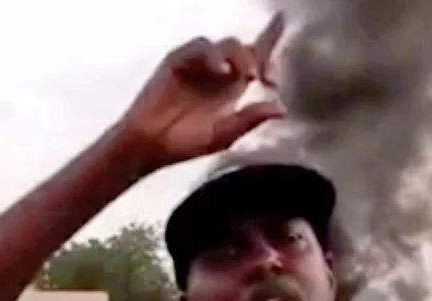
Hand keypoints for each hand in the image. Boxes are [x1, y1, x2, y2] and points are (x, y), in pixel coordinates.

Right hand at [120, 14, 285, 168]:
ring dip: (239, 56)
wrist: (150, 146)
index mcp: (232, 88)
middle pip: (244, 49)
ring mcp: (198, 65)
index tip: (281, 23)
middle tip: (265, 78)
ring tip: (246, 76)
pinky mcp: (178, 61)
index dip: (269, 39)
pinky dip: (212, 55)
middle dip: (259, 58)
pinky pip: (199, 47)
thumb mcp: (223, 136)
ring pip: (226, 45)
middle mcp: (218, 73)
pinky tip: (221, 70)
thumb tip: (281, 109)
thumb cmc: (184, 144)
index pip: (255, 57)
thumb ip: (250, 120)